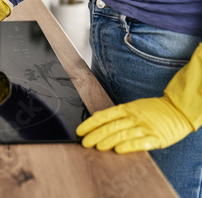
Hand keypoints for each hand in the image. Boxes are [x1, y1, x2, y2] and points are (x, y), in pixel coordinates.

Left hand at [76, 96, 192, 152]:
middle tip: (85, 142)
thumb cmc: (152, 110)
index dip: (90, 123)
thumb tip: (95, 118)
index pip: (104, 116)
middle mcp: (134, 117)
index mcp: (126, 109)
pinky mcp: (156, 137)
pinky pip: (140, 142)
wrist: (177, 110)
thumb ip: (115, 114)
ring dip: (108, 141)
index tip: (80, 131)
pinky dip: (129, 146)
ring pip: (123, 134)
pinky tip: (118, 150)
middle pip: (111, 126)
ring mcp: (145, 127)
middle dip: (96, 134)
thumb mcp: (132, 107)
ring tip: (98, 147)